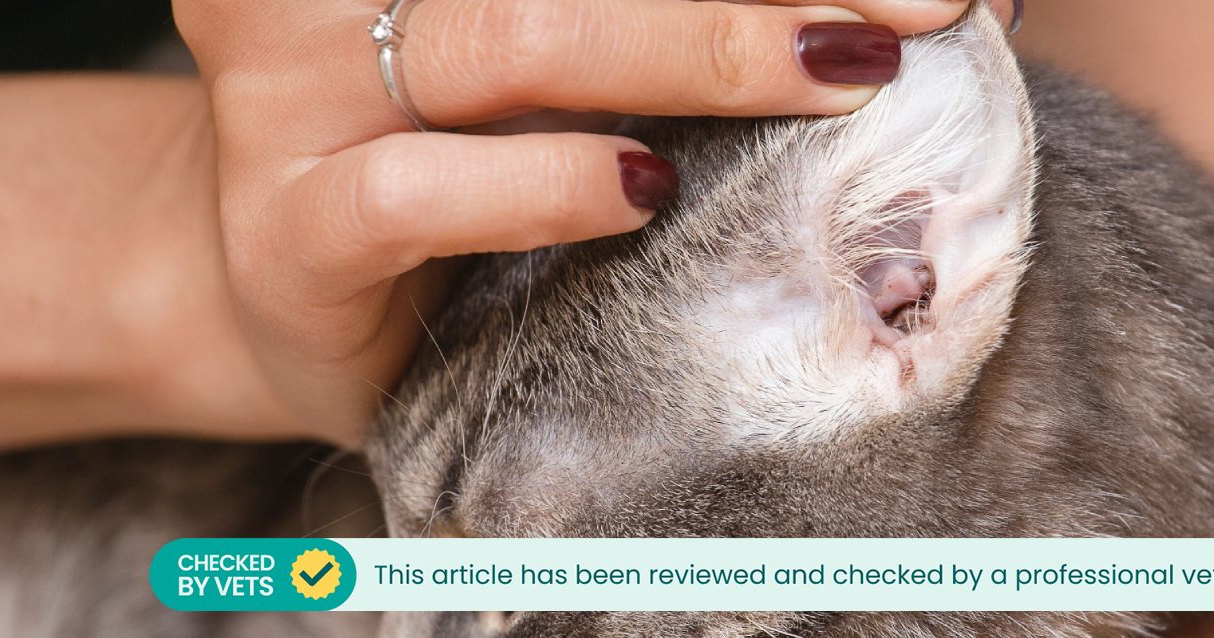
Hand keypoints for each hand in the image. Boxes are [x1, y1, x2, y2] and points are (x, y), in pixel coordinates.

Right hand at [171, 0, 1001, 445]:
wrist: (297, 287)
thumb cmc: (452, 157)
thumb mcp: (554, 63)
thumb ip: (677, 26)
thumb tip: (915, 8)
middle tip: (920, 5)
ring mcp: (300, 97)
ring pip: (512, 39)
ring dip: (700, 48)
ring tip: (843, 73)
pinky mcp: (292, 229)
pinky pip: (416, 192)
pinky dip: (541, 187)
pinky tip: (642, 193)